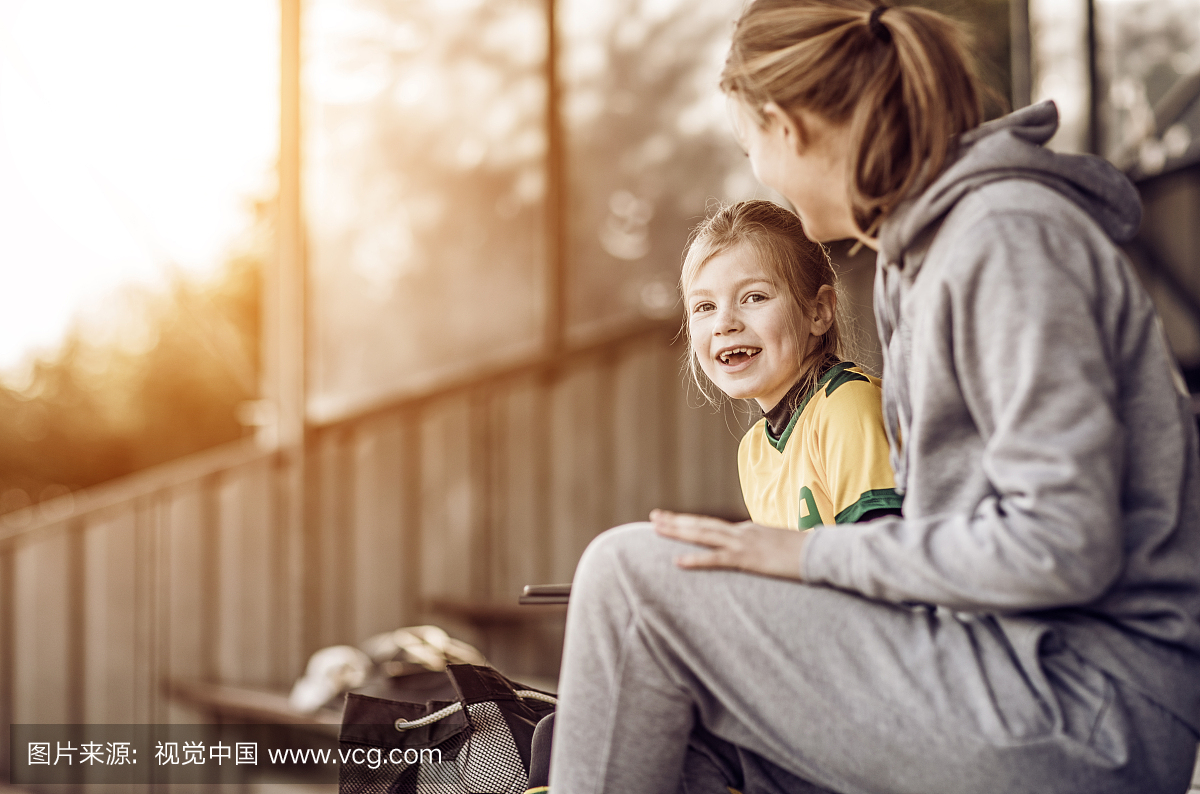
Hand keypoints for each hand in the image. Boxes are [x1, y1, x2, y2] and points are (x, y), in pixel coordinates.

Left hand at [650, 509, 806, 580]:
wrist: (821, 552)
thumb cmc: (805, 551)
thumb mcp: (778, 547)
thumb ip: (764, 548)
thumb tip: (758, 554)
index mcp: (748, 530)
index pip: (713, 525)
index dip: (691, 523)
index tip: (673, 520)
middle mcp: (741, 532)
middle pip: (701, 525)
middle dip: (676, 521)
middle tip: (654, 518)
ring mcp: (743, 544)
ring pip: (703, 536)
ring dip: (678, 532)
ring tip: (656, 529)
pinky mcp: (748, 560)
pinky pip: (716, 560)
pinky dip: (695, 560)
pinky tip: (677, 561)